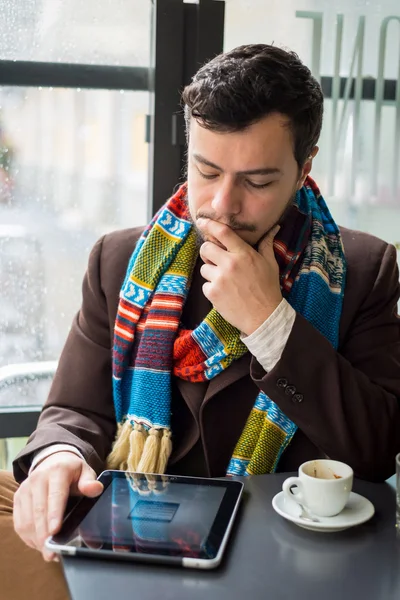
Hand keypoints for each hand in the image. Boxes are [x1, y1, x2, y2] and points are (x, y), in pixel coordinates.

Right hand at [13, 451, 102, 561]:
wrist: (53, 461)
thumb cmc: (72, 471)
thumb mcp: (85, 472)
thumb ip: (90, 482)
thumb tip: (95, 489)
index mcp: (57, 471)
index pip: (55, 495)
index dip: (54, 514)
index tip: (55, 531)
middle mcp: (37, 479)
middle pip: (38, 511)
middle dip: (44, 534)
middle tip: (52, 553)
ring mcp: (25, 490)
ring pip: (27, 520)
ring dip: (36, 539)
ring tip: (48, 553)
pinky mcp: (18, 499)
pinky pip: (20, 523)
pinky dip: (29, 537)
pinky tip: (39, 545)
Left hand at [198, 219, 281, 334]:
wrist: (264, 317)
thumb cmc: (268, 289)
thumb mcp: (270, 264)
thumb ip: (266, 244)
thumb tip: (273, 228)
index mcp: (244, 254)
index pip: (222, 232)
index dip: (210, 224)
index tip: (202, 221)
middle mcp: (229, 264)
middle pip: (206, 248)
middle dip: (208, 252)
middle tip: (216, 260)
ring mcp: (219, 279)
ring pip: (204, 268)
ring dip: (211, 273)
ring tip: (225, 281)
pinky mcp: (213, 293)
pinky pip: (205, 285)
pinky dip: (212, 288)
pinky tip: (225, 293)